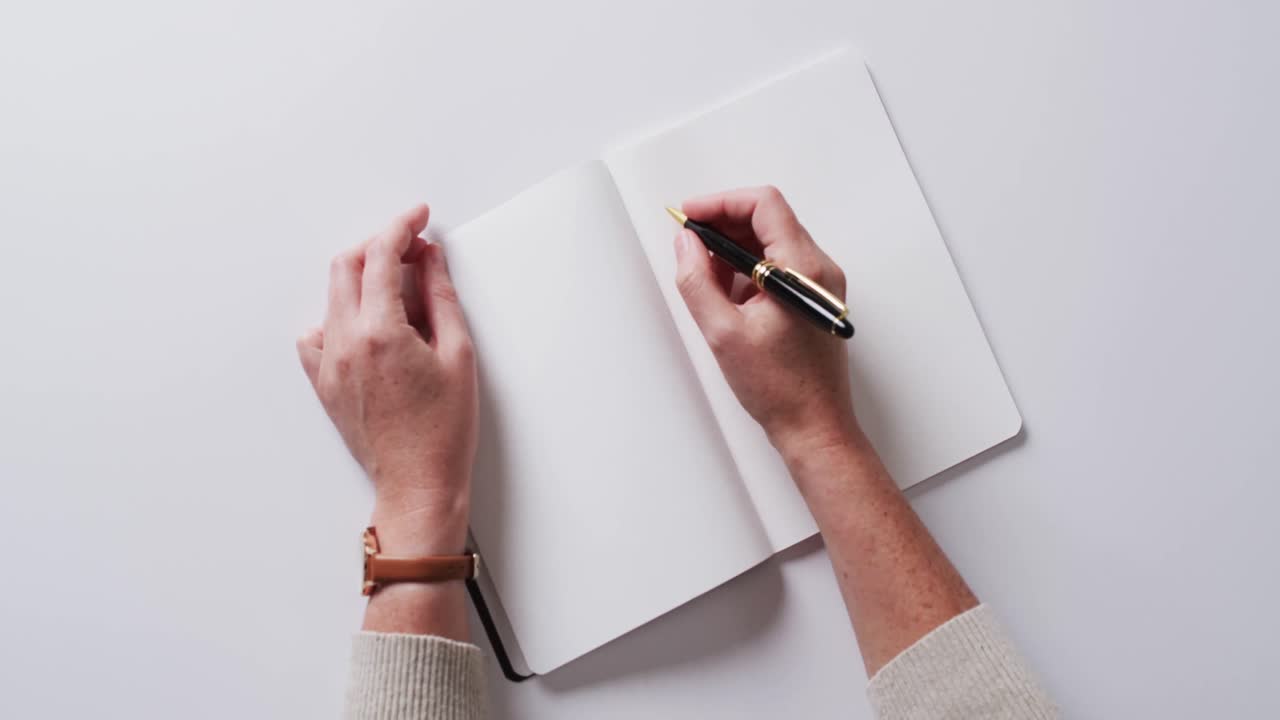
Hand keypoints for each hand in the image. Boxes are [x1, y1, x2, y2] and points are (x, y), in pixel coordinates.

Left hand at [296, 205, 476, 554]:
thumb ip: (441, 297)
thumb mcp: (458, 355)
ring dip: (362, 280)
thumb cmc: (444, 430)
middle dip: (379, 246)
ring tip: (399, 292)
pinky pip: (316, 335)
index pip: (380, 257)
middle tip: (413, 250)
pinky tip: (367, 327)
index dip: (400, 228)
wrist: (418, 484)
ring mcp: (327, 365)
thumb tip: (430, 258)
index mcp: (379, 333)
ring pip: (332, 297)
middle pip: (347, 267)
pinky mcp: (322, 384)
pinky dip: (338, 318)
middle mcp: (344, 344)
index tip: (418, 218)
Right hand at [674, 187, 859, 458]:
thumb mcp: (723, 333)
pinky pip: (779, 267)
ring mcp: (820, 284)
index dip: (721, 203)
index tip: (689, 217)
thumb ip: (698, 281)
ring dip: (734, 250)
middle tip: (689, 245)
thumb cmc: (779, 388)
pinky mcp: (813, 300)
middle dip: (724, 226)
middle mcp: (819, 269)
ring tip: (705, 278)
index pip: (764, 205)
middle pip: (768, 220)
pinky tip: (726, 296)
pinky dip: (748, 271)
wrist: (815, 427)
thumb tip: (686, 244)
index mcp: (803, 269)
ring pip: (772, 243)